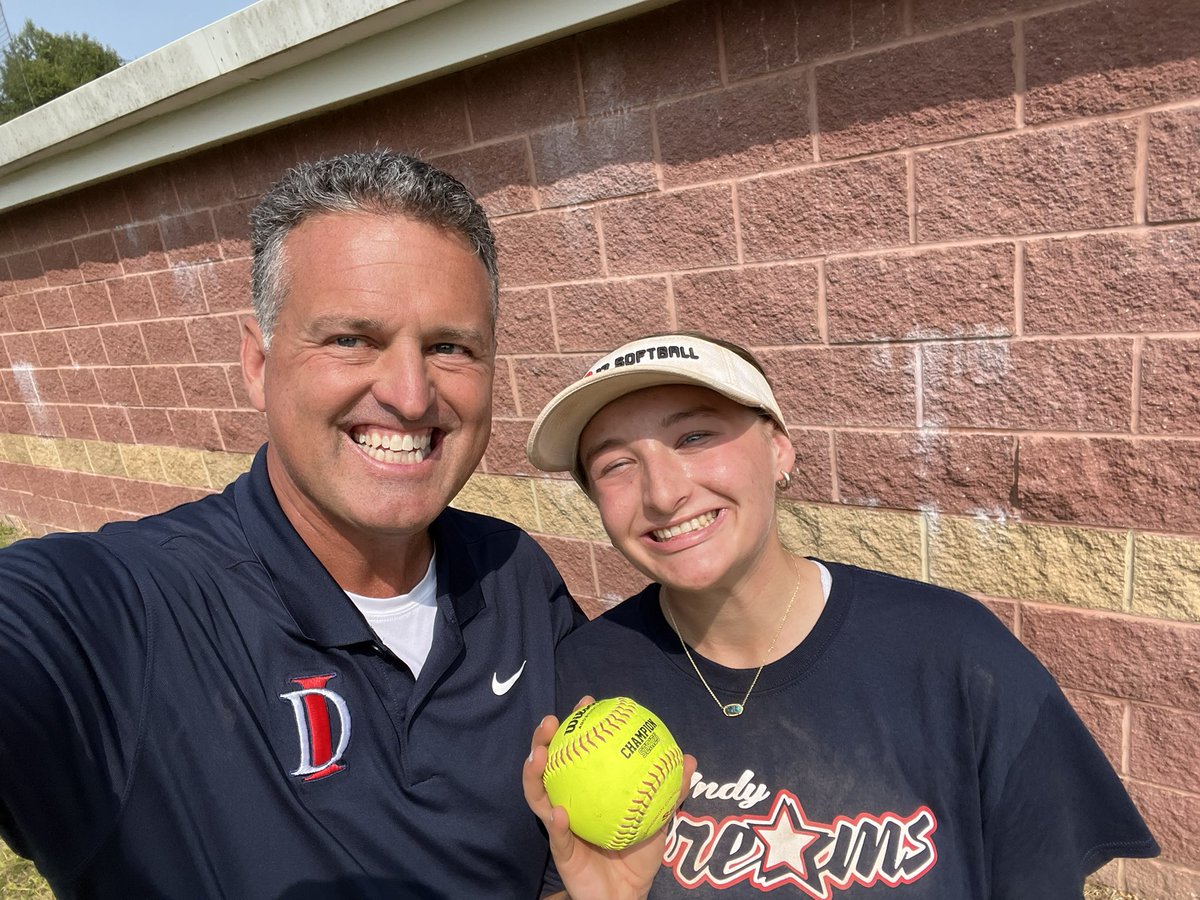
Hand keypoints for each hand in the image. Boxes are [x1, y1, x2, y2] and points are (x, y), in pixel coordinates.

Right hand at [523, 696, 696, 899]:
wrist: (627, 894)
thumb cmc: (638, 854)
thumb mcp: (658, 818)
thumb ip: (671, 790)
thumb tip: (689, 759)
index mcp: (587, 789)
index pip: (579, 750)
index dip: (579, 724)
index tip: (587, 702)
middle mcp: (568, 801)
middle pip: (548, 765)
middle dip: (543, 739)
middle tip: (551, 721)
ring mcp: (560, 826)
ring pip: (538, 796)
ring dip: (535, 774)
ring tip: (539, 756)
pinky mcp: (560, 852)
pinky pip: (556, 837)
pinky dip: (556, 823)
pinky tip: (559, 812)